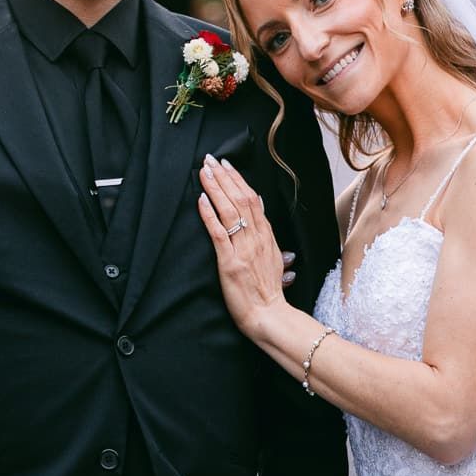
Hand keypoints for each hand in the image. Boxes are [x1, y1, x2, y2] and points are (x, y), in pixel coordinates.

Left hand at [198, 154, 287, 337]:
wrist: (270, 316)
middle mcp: (256, 238)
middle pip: (240, 199)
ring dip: (215, 188)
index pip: (252, 200)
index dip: (237, 180)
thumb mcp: (274, 258)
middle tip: (209, 159)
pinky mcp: (230, 263)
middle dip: (224, 177)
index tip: (225, 165)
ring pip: (230, 211)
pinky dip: (209, 214)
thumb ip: (266, 235)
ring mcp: (243, 250)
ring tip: (203, 172)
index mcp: (266, 236)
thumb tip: (261, 210)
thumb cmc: (269, 292)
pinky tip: (201, 200)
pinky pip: (219, 233)